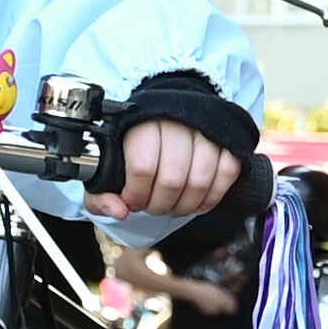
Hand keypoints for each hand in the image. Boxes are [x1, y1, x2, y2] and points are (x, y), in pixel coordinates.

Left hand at [97, 119, 233, 222]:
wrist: (166, 117)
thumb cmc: (135, 148)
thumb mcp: (106, 168)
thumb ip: (100, 195)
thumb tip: (119, 211)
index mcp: (141, 122)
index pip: (142, 167)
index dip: (136, 194)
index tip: (132, 201)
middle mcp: (175, 121)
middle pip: (172, 179)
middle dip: (160, 205)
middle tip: (152, 207)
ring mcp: (205, 130)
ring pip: (200, 180)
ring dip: (185, 206)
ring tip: (172, 207)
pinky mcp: (226, 140)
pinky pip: (226, 174)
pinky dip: (211, 197)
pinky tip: (196, 203)